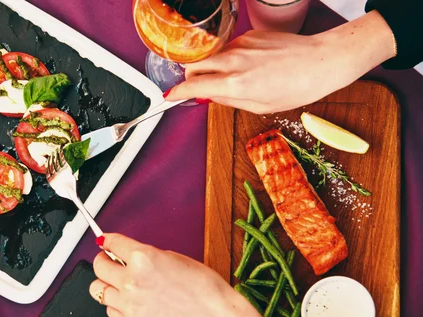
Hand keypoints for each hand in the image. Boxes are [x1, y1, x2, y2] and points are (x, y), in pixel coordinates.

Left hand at [89, 233, 229, 316]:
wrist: (213, 315)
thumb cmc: (201, 285)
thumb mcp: (171, 256)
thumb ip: (144, 255)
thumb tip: (125, 255)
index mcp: (142, 257)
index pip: (111, 243)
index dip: (107, 242)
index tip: (105, 243)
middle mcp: (131, 280)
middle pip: (98, 267)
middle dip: (104, 261)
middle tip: (110, 262)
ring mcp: (129, 304)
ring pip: (98, 290)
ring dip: (107, 284)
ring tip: (119, 284)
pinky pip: (110, 310)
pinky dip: (116, 305)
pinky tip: (131, 302)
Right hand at [165, 11, 395, 113]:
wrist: (322, 62)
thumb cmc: (297, 88)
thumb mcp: (260, 106)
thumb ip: (229, 100)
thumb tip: (209, 96)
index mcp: (235, 84)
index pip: (192, 86)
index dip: (177, 93)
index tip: (170, 97)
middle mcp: (234, 62)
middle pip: (193, 65)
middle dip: (190, 77)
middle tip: (198, 87)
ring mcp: (241, 45)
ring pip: (210, 55)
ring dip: (210, 67)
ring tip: (229, 78)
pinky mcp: (249, 35)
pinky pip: (228, 48)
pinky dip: (229, 57)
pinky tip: (248, 65)